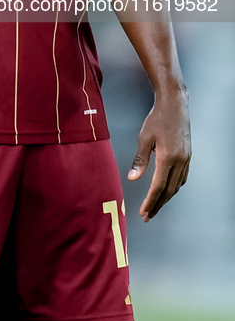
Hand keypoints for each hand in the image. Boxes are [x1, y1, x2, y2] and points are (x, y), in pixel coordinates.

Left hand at [128, 90, 190, 221]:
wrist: (175, 104)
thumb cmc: (157, 118)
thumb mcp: (144, 138)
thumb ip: (140, 160)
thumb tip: (133, 178)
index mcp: (168, 158)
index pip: (158, 186)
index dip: (150, 201)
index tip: (143, 212)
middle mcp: (180, 161)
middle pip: (169, 190)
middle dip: (158, 204)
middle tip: (147, 216)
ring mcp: (186, 159)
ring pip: (176, 186)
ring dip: (166, 198)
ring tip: (155, 206)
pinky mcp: (188, 155)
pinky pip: (181, 177)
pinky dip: (173, 187)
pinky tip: (167, 190)